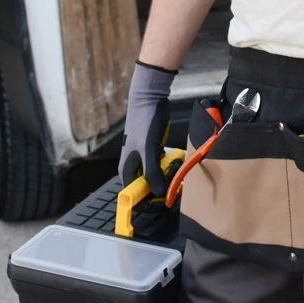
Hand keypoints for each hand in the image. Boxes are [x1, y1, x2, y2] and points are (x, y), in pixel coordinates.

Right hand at [119, 60, 176, 195]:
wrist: (149, 98)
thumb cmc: (145, 122)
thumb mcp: (149, 148)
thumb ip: (153, 173)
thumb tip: (160, 194)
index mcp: (126, 172)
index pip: (136, 201)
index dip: (152, 204)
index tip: (168, 198)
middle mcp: (133, 169)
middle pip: (149, 192)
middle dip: (164, 189)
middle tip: (177, 180)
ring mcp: (143, 161)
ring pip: (158, 180)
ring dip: (169, 178)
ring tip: (177, 166)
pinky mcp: (152, 153)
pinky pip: (162, 169)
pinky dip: (171, 168)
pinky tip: (177, 160)